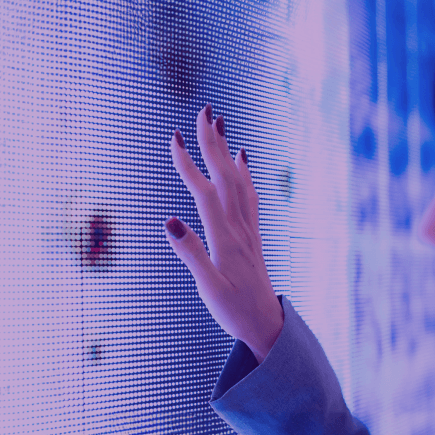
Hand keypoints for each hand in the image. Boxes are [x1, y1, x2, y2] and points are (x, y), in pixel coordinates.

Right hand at [163, 103, 283, 362]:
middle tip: (204, 110)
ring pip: (237, 180)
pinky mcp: (251, 233)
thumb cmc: (234, 310)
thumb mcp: (208, 287)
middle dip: (212, 142)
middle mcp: (238, 226)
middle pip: (224, 175)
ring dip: (226, 150)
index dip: (188, 164)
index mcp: (224, 237)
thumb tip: (168, 221)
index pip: (204, 192)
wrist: (266, 324)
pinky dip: (244, 172)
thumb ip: (190, 253)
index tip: (175, 137)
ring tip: (219, 124)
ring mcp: (247, 228)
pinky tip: (242, 158)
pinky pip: (249, 195)